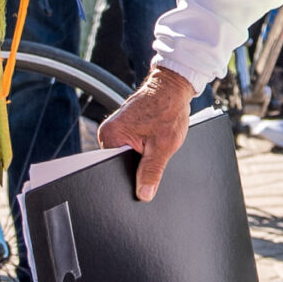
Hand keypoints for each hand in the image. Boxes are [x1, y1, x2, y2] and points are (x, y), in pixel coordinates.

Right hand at [101, 66, 196, 199]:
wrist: (173, 87)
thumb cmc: (168, 109)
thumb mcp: (163, 146)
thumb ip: (151, 172)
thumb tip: (143, 195)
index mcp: (111, 136)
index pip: (112, 169)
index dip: (129, 179)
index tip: (143, 180)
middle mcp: (109, 133)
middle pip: (119, 164)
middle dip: (136, 168)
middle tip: (153, 160)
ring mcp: (116, 130)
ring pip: (126, 157)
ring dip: (141, 158)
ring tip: (154, 146)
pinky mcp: (124, 128)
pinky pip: (130, 148)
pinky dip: (142, 150)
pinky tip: (153, 144)